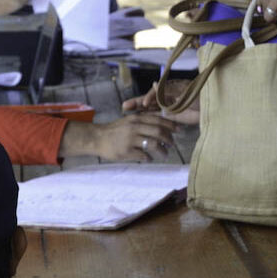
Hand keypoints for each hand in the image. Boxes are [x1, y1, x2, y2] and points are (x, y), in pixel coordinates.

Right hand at [61, 113, 176, 161]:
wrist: (97, 138)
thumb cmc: (114, 130)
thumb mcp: (128, 120)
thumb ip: (142, 121)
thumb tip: (160, 126)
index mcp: (136, 118)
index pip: (158, 120)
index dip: (171, 125)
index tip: (179, 130)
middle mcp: (135, 127)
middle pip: (159, 132)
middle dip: (169, 139)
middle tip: (173, 144)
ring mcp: (131, 139)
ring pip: (154, 144)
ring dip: (162, 150)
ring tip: (165, 154)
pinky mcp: (127, 151)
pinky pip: (144, 156)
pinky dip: (149, 158)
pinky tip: (149, 159)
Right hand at [122, 81, 199, 125]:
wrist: (211, 107)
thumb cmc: (199, 95)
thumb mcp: (185, 91)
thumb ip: (169, 90)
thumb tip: (154, 84)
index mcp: (168, 89)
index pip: (154, 93)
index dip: (148, 98)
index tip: (143, 104)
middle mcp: (165, 98)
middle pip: (149, 101)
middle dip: (137, 104)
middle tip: (124, 107)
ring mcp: (167, 108)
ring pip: (150, 110)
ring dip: (140, 112)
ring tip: (127, 114)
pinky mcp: (170, 117)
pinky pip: (157, 119)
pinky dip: (149, 121)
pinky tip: (140, 123)